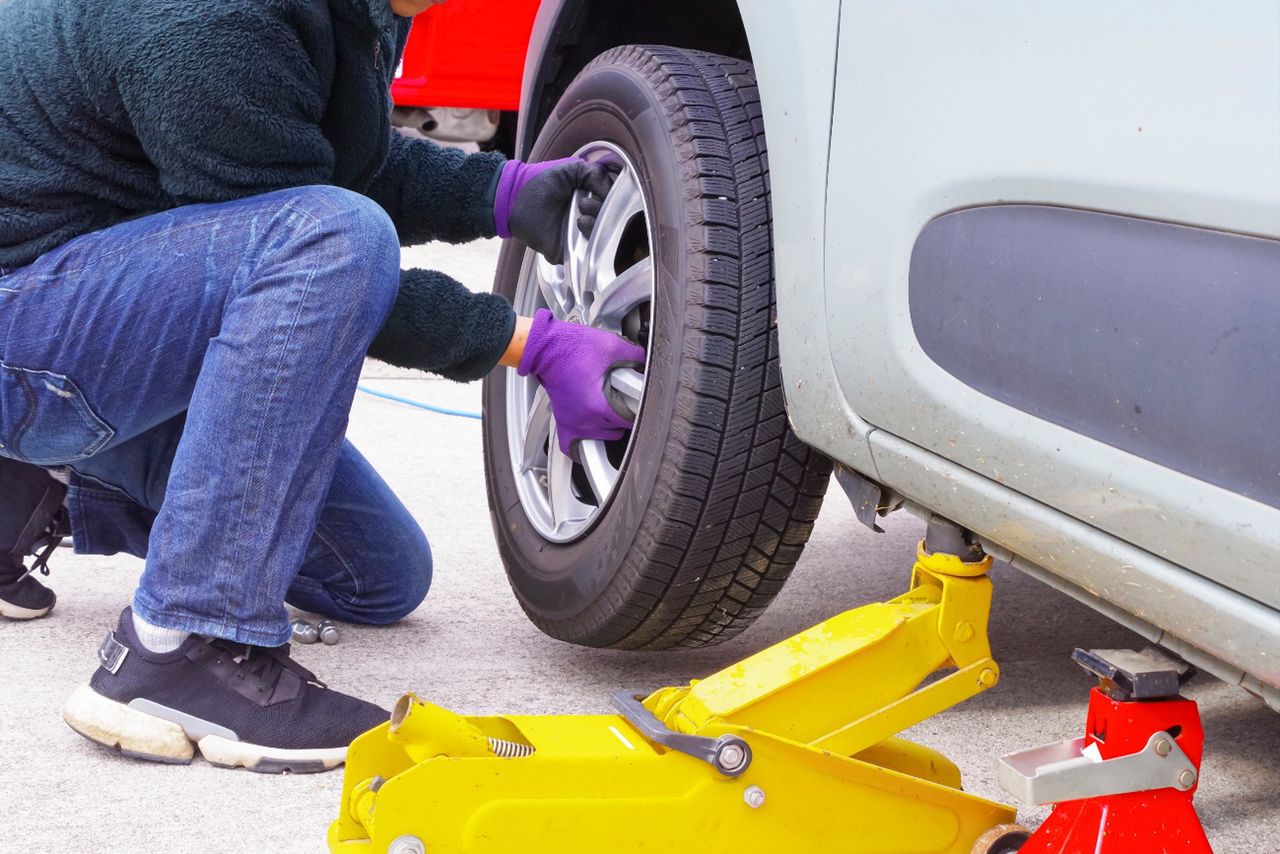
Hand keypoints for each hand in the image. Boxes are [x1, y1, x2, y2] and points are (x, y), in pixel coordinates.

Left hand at [493, 157, 616, 263]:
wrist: (514, 197)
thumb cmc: (540, 180)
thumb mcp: (572, 168)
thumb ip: (596, 174)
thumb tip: (612, 191)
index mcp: (590, 200)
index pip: (613, 206)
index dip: (614, 201)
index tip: (606, 194)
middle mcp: (587, 219)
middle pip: (610, 224)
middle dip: (604, 212)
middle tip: (586, 203)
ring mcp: (577, 237)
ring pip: (601, 240)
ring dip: (596, 224)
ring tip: (581, 214)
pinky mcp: (567, 251)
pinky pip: (585, 256)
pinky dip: (588, 241)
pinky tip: (579, 224)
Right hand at [517, 309, 645, 457]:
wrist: (545, 348)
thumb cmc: (569, 347)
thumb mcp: (610, 346)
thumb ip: (633, 356)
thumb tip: (643, 361)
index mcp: (597, 405)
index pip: (628, 421)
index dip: (637, 410)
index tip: (638, 402)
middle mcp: (583, 419)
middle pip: (616, 432)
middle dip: (622, 417)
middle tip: (623, 400)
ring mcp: (571, 422)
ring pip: (599, 438)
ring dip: (607, 428)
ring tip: (609, 410)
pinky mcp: (562, 421)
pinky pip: (572, 445)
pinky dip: (584, 441)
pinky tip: (592, 430)